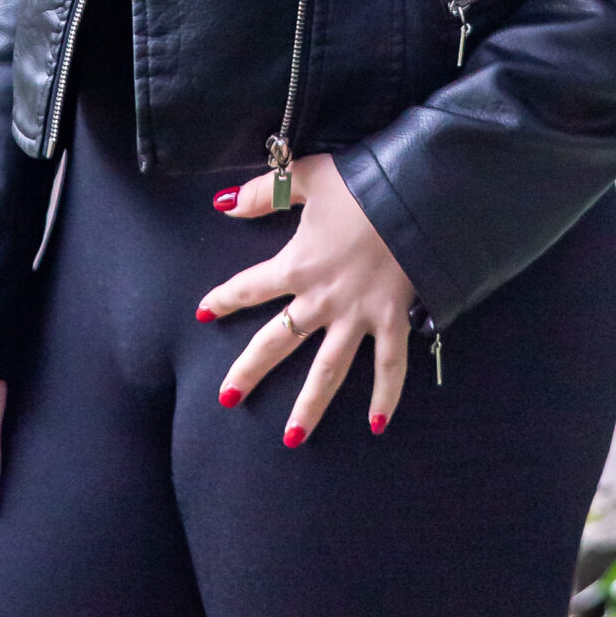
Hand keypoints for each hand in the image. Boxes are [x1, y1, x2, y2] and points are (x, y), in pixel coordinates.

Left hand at [195, 151, 415, 443]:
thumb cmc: (359, 184)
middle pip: (277, 342)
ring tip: (291, 438)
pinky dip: (385, 395)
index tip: (203, 314)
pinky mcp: (391, 320)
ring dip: (309, 405)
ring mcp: (357, 316)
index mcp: (297, 265)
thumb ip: (264, 193)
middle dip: (250, 371)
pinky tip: (377, 425)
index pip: (250, 287)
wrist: (412, 194)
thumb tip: (224, 204)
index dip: (225, 299)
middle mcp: (321, 299)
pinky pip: (389, 365)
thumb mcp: (307, 177)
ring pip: (327, 370)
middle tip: (227, 399)